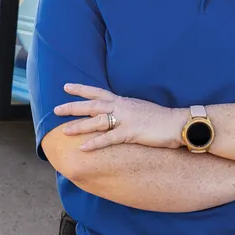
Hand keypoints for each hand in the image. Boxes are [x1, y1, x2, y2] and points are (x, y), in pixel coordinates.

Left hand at [56, 84, 184, 150]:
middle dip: (73, 107)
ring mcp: (126, 119)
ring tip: (64, 131)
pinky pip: (109, 139)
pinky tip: (83, 148)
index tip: (66, 87)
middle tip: (56, 109)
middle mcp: (122, 107)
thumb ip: (127, 110)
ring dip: (79, 126)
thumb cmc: (162, 118)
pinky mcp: (131, 133)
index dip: (81, 89)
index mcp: (124, 101)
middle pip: (92, 105)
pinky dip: (95, 143)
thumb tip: (117, 114)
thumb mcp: (141, 109)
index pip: (98, 92)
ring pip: (97, 121)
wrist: (178, 123)